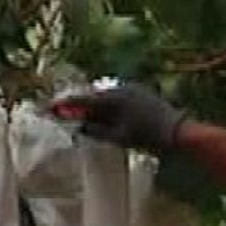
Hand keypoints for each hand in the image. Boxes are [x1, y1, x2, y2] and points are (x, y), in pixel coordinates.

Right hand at [53, 83, 185, 153]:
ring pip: (104, 94)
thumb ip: (96, 130)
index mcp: (111, 98)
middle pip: (91, 94)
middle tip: (63, 111)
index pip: (80, 99)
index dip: (62, 104)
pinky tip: (105, 113)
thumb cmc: (147, 138)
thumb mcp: (118, 138)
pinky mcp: (139, 91)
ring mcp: (130, 87)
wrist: (178, 131)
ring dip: (92, 103)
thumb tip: (80, 126)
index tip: (47, 107)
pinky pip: (116, 95)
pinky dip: (106, 103)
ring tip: (84, 114)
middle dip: (77, 103)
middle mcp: (119, 88)